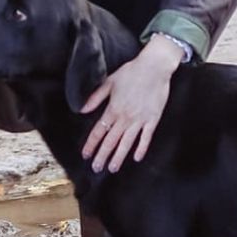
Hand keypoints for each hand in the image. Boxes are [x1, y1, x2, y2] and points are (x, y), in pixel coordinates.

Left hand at [79, 34, 182, 172]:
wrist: (154, 67)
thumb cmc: (130, 72)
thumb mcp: (109, 82)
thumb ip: (95, 97)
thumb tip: (82, 110)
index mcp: (113, 108)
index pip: (99, 131)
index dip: (91, 144)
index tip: (85, 155)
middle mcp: (125, 117)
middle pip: (111, 141)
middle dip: (102, 155)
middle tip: (96, 168)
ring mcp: (140, 120)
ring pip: (127, 143)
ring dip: (119, 156)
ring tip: (112, 168)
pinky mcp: (153, 119)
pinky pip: (146, 138)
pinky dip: (141, 148)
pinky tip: (136, 158)